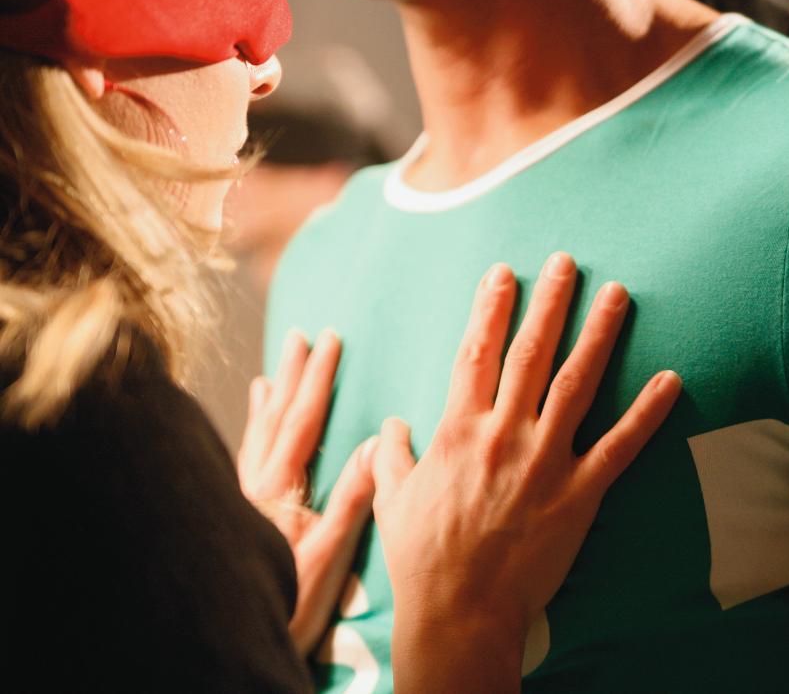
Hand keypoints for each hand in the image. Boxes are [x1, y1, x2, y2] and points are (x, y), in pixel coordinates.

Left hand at [237, 329, 374, 656]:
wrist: (234, 630)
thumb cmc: (289, 598)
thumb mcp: (330, 552)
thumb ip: (353, 497)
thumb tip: (377, 443)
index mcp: (280, 487)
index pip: (303, 420)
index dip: (318, 377)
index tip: (331, 340)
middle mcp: (255, 484)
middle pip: (276, 417)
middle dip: (292, 374)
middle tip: (301, 336)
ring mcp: (242, 497)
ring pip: (256, 435)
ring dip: (269, 399)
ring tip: (270, 372)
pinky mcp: (236, 512)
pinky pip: (243, 458)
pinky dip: (250, 434)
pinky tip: (251, 429)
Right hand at [371, 253, 681, 692]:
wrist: (459, 610)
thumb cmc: (422, 556)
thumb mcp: (392, 498)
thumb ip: (391, 454)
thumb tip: (390, 425)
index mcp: (457, 429)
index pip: (475, 352)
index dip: (490, 308)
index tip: (504, 273)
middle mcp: (503, 434)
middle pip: (530, 353)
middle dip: (549, 302)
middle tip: (567, 262)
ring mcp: (544, 462)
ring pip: (577, 384)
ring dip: (599, 335)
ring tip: (617, 295)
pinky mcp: (579, 494)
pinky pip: (620, 447)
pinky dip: (647, 413)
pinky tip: (671, 380)